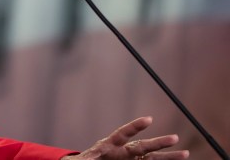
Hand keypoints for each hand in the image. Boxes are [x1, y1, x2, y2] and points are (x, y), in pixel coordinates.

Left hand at [63, 116, 188, 159]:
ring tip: (186, 154)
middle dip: (159, 142)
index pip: (124, 133)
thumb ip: (87, 159)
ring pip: (152, 158)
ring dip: (168, 157)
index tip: (149, 119)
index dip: (136, 126)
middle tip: (175, 138)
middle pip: (143, 146)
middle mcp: (124, 151)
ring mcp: (132, 159)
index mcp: (111, 145)